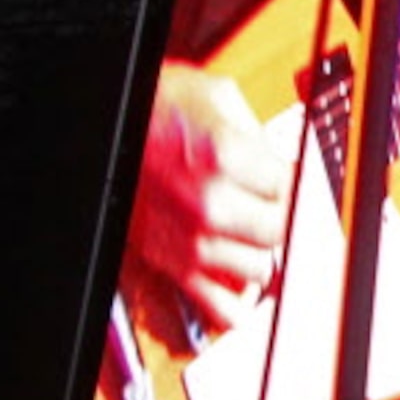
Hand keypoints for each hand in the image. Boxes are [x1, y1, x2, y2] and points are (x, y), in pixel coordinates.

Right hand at [132, 61, 286, 333]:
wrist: (105, 129)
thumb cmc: (152, 108)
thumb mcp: (215, 96)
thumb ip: (257, 130)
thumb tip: (284, 155)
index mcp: (224, 156)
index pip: (291, 188)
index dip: (294, 184)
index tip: (290, 183)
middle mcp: (208, 201)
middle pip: (277, 231)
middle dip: (279, 218)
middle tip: (273, 208)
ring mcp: (189, 236)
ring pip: (259, 269)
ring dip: (262, 255)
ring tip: (254, 239)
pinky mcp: (170, 262)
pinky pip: (219, 303)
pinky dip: (237, 303)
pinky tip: (242, 284)